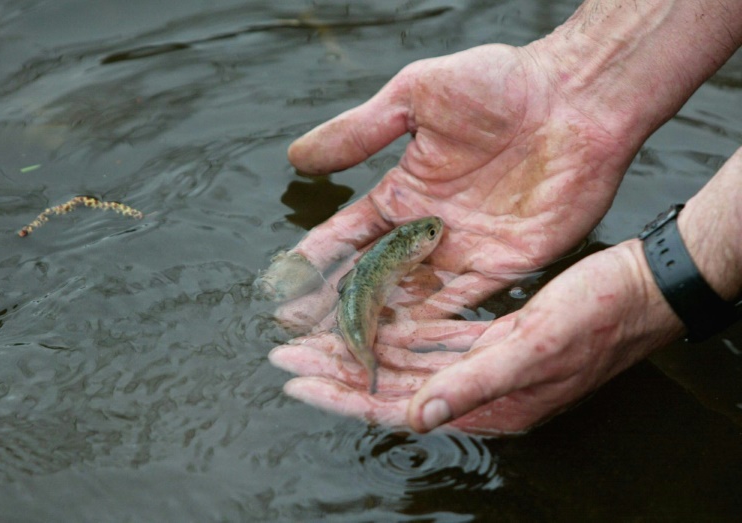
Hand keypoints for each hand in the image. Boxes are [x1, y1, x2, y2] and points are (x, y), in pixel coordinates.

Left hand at [269, 240, 683, 433]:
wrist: (641, 289)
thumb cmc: (600, 317)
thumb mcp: (539, 347)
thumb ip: (476, 383)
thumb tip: (416, 415)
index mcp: (487, 401)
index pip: (396, 406)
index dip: (343, 396)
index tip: (296, 384)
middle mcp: (477, 386)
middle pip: (390, 384)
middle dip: (336, 371)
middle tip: (285, 357)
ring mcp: (482, 363)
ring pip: (404, 360)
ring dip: (359, 350)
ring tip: (313, 340)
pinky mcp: (490, 338)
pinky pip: (430, 338)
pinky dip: (397, 331)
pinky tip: (369, 320)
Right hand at [272, 43, 637, 330]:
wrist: (576, 96)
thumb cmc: (499, 84)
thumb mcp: (414, 95)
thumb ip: (359, 131)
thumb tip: (296, 156)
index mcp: (406, 189)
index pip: (350, 233)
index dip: (316, 258)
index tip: (284, 284)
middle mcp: (431, 225)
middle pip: (375, 273)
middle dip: (339, 302)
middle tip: (302, 329)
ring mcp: (467, 248)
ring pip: (413, 295)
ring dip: (380, 321)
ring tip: (343, 346)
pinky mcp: (507, 264)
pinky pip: (464, 301)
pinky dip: (434, 323)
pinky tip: (403, 343)